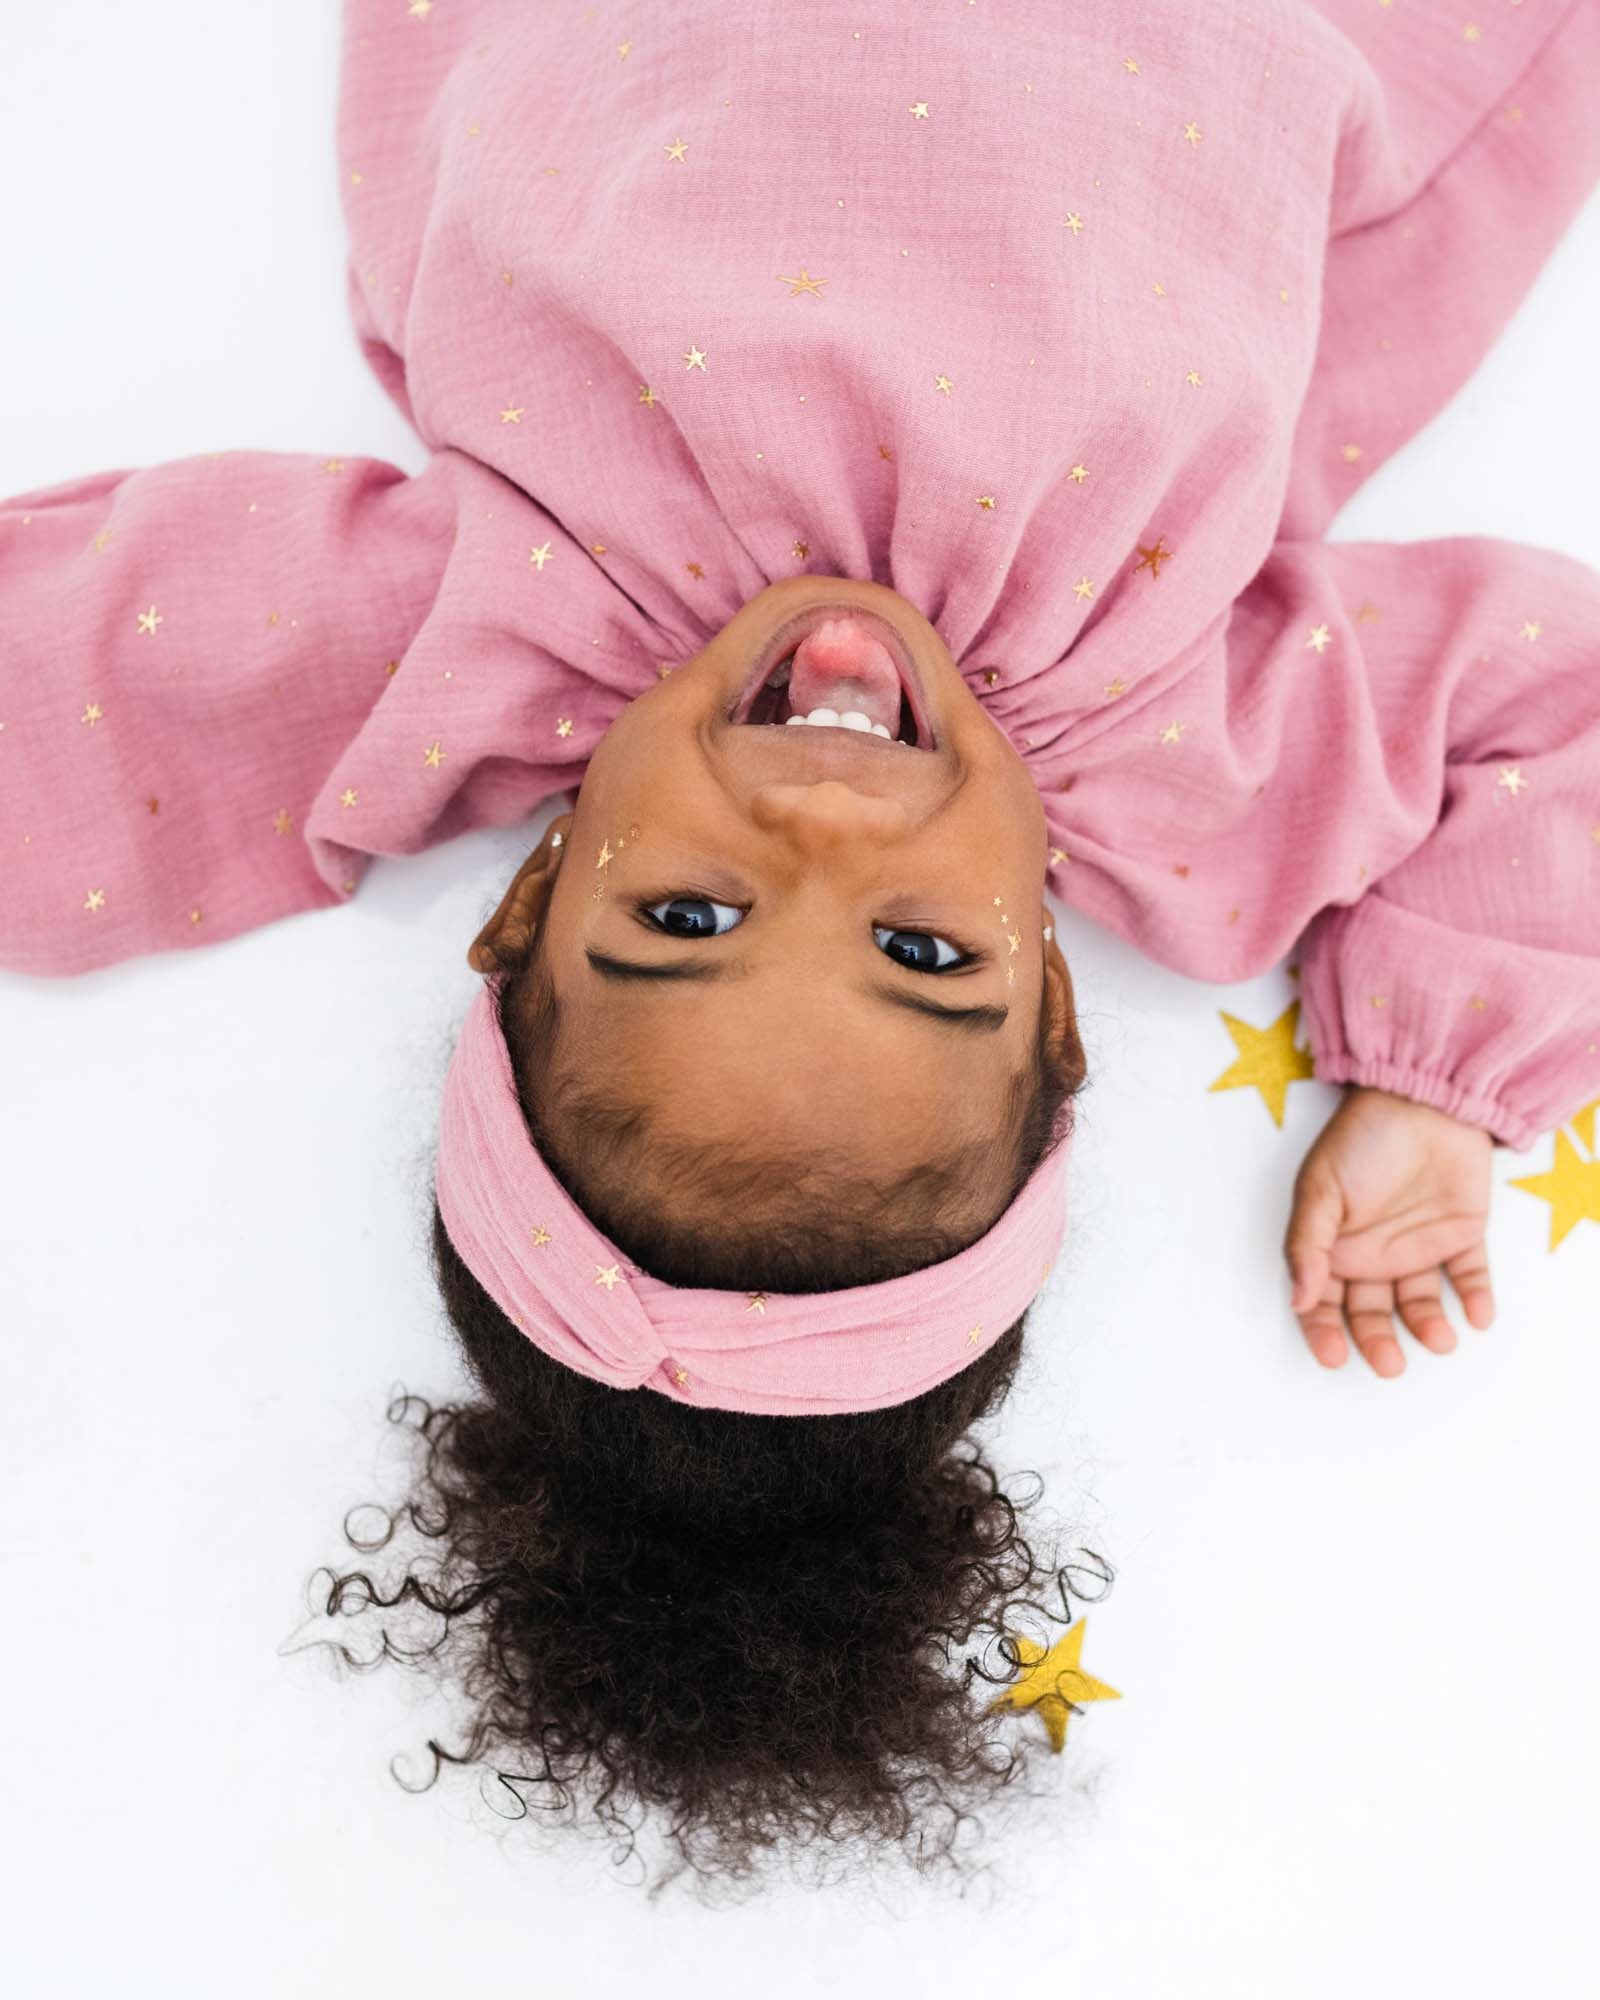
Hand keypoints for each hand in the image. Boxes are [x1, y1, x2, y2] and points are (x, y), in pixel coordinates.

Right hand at [1283, 1085, 1494, 1376]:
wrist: (1424, 1098)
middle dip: (1378, 1341)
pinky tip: (1477, 1316)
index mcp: (1334, 1245)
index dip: (1324, 1331)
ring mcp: (1418, 1245)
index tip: (1333, 1355)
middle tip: (1389, 1363)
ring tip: (1439, 1339)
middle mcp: (1374, 1253)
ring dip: (1428, 1326)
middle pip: (1372, 1313)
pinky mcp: (1461, 1235)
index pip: (1324, 1302)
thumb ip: (1306, 1246)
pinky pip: (1470, 1275)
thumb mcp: (1318, 1189)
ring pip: (1421, 1302)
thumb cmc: (1361, 1138)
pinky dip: (1476, 1298)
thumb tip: (1299, 1299)